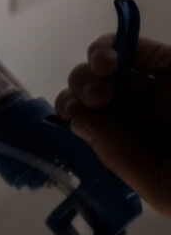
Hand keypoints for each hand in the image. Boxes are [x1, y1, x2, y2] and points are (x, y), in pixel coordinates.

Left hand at [55, 32, 170, 215]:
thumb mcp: (165, 188)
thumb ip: (122, 159)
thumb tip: (81, 126)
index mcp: (133, 149)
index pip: (89, 130)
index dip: (73, 119)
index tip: (73, 117)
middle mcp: (137, 117)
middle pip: (90, 95)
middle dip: (78, 92)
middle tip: (93, 100)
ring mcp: (152, 88)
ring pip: (104, 68)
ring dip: (91, 68)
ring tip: (102, 79)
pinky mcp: (166, 62)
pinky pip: (131, 47)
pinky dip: (112, 46)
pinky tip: (110, 59)